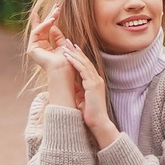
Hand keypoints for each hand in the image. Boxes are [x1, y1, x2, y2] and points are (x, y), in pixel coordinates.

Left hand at [31, 28, 117, 146]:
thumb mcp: (84, 99)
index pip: (85, 65)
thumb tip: (73, 87)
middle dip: (75, 50)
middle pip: (85, 60)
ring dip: (74, 53)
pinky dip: (75, 62)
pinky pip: (83, 70)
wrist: (99, 124)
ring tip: (64, 45)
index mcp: (95, 82)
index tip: (70, 48)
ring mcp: (96, 81)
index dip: (78, 56)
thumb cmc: (91, 115)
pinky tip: (67, 56)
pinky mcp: (93, 85)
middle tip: (66, 40)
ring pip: (84, 63)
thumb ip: (80, 91)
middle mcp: (96, 79)